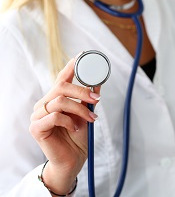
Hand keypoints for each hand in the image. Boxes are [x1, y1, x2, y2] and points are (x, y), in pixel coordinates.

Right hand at [29, 55, 100, 193]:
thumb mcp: (86, 114)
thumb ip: (88, 98)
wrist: (73, 160)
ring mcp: (38, 116)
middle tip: (97, 99)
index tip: (82, 56)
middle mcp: (44, 104)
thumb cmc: (78, 137)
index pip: (61, 79)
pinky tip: (75, 129)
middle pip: (61, 87)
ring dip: (80, 109)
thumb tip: (98, 81)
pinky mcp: (36, 128)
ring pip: (60, 101)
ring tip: (92, 118)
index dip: (71, 67)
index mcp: (54, 99)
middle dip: (82, 91)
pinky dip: (69, 121)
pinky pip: (54, 116)